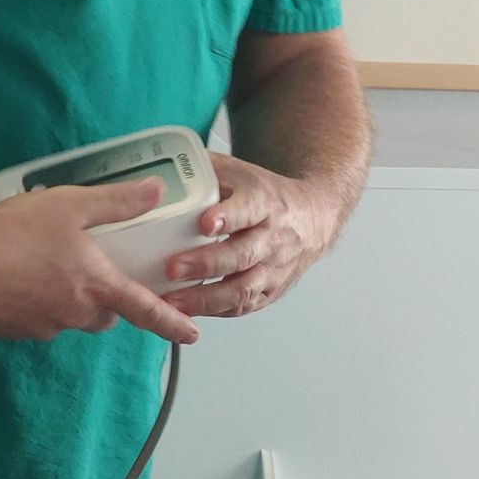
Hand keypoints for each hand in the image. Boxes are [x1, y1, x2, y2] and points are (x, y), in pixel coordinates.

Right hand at [0, 179, 199, 343]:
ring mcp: (41, 326)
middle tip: (95, 277)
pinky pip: (34, 321)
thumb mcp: (72, 204)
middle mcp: (74, 314)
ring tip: (45, 269)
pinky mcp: (11, 331)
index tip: (192, 335)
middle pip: (105, 317)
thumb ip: (117, 202)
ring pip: (68, 320)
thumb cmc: (15, 229)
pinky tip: (15, 278)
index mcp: (96, 286)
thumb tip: (155, 191)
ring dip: (67, 302)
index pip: (146, 310)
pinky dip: (33, 305)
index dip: (173, 323)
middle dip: (107, 304)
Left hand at [162, 154, 343, 317]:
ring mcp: (273, 269)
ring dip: (206, 298)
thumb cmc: (271, 197)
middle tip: (173, 268)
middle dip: (205, 264)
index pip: (249, 209)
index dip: (228, 216)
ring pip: (242, 289)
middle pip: (241, 255)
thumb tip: (165, 165)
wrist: (313, 219)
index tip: (206, 223)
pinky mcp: (270, 292)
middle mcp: (273, 239)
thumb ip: (207, 170)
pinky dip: (215, 311)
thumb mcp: (243, 173)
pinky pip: (242, 306)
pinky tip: (190, 312)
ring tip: (174, 302)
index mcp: (265, 203)